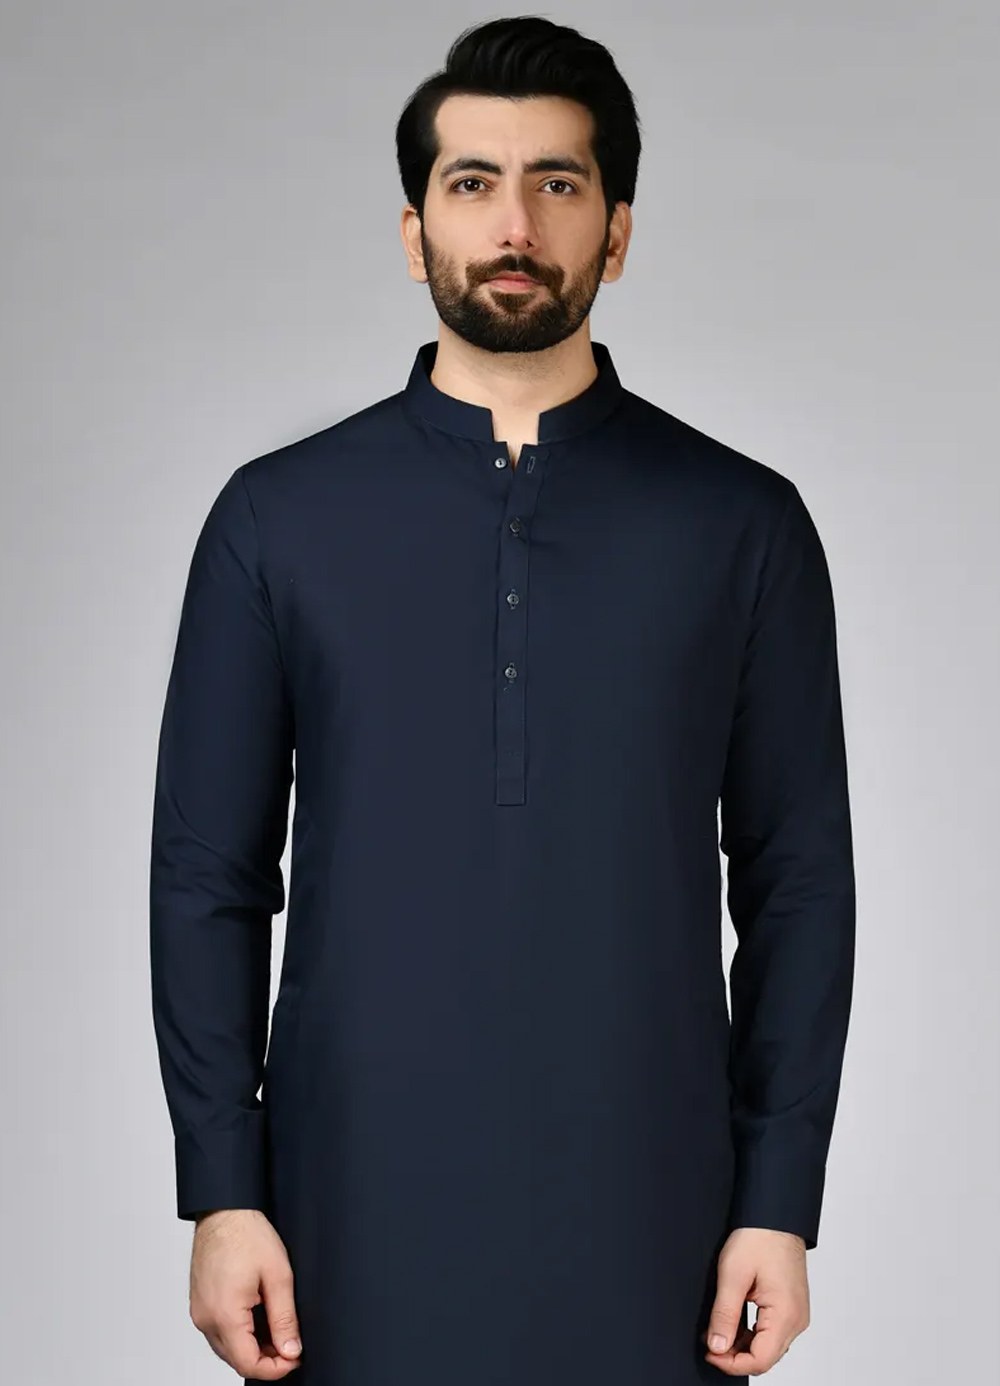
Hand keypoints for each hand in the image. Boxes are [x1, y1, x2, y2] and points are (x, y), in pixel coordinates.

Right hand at [189, 1208, 302, 1378]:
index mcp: (225, 1314)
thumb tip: (291, 1350)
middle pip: (236, 1359)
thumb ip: (285, 1318)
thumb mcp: (278, 1276)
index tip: (294, 1358)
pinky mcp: (198, 1305)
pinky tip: (256, 1319)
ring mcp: (199, 1312)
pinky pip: (218, 1332)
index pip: (248, 1363)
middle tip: (291, 1344)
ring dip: (251, 1347)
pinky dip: (238, 1334)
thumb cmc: (247, 1234)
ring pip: (226, 1349)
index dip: (275, 1369)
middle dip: (266, 1359)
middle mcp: (206, 1318)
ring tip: (277, 1329)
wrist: (223, 1211)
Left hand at [702, 1226, 809, 1374]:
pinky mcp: (792, 1307)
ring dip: (743, 1345)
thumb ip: (724, 1315)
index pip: (760, 1360)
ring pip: (769, 1346)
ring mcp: (796, 1314)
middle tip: (709, 1342)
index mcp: (786, 1315)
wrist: (776, 1215)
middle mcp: (797, 1320)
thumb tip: (717, 1346)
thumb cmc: (759, 1237)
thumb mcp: (733, 1275)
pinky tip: (734, 1322)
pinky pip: (772, 1332)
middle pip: (765, 1357)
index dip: (731, 1363)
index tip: (709, 1352)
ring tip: (717, 1330)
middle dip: (735, 1356)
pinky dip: (753, 1334)